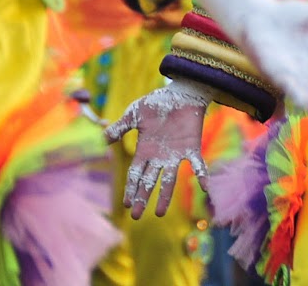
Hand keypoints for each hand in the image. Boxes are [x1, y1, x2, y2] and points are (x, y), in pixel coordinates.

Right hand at [104, 80, 209, 219]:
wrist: (181, 91)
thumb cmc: (157, 102)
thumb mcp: (134, 114)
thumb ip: (120, 127)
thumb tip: (102, 139)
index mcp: (145, 151)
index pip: (135, 175)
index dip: (131, 189)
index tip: (126, 204)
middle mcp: (160, 156)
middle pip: (149, 181)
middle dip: (142, 198)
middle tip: (137, 216)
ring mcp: (176, 154)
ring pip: (169, 179)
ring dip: (165, 195)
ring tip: (159, 213)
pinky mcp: (192, 147)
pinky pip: (198, 164)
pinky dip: (202, 175)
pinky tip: (205, 187)